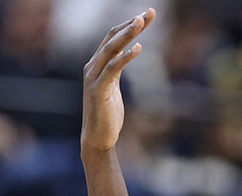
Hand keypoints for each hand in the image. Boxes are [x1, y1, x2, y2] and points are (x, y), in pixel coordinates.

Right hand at [81, 9, 155, 153]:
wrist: (97, 138)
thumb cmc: (107, 113)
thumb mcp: (113, 86)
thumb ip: (116, 69)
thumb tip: (126, 54)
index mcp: (96, 64)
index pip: (112, 38)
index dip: (128, 25)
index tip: (146, 15)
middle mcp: (92, 66)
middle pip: (112, 38)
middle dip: (131, 24)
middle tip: (148, 12)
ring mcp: (93, 77)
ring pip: (111, 49)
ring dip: (127, 34)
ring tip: (141, 21)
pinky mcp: (98, 90)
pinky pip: (113, 69)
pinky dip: (125, 57)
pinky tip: (138, 48)